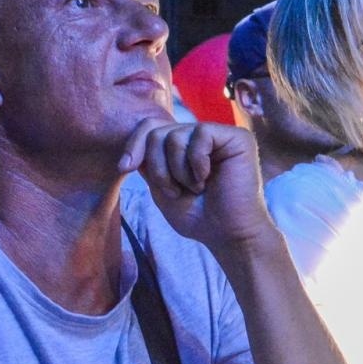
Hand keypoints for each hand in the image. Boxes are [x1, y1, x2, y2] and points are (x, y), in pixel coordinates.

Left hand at [119, 118, 272, 252]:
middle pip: (157, 131)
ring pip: (175, 135)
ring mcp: (220, 135)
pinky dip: (196, 162)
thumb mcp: (161, 188)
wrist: (228, 235)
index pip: (150, 128)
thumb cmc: (199, 217)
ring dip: (177, 171)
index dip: (134, 145)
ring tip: (194, 189)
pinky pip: (201, 134)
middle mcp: (201, 136)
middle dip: (157, 167)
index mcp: (184, 146)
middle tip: (174, 192)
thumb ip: (148, 163)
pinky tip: (206, 179)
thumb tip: (133, 144)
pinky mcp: (237, 138)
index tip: (124, 168)